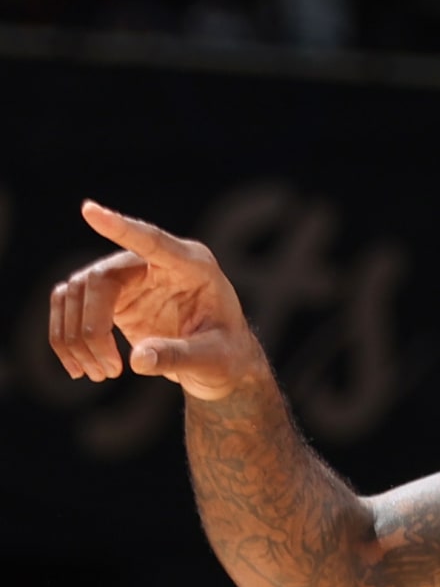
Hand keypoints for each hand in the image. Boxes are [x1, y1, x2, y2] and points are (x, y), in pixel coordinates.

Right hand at [49, 203, 266, 400]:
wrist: (219, 364)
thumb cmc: (226, 356)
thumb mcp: (213, 360)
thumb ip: (179, 356)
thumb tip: (138, 360)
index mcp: (193, 266)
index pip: (152, 241)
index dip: (121, 228)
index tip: (90, 211)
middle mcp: (155, 264)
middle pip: (100, 279)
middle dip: (93, 329)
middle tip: (108, 372)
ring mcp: (129, 277)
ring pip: (76, 292)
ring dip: (74, 337)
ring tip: (97, 375)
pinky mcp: (112, 297)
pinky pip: (70, 306)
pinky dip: (65, 336)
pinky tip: (80, 367)